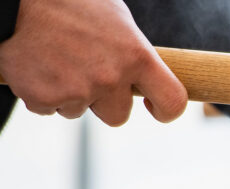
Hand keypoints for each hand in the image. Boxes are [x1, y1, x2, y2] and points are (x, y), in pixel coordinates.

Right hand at [0, 0, 186, 124]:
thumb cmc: (67, 2)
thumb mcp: (114, 18)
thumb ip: (132, 51)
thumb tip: (146, 75)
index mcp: (136, 55)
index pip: (171, 99)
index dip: (166, 111)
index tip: (154, 108)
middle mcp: (110, 77)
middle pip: (118, 115)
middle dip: (104, 101)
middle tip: (84, 71)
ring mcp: (77, 90)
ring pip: (79, 111)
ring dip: (69, 93)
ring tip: (55, 59)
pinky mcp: (44, 97)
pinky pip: (47, 107)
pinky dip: (40, 91)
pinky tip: (36, 64)